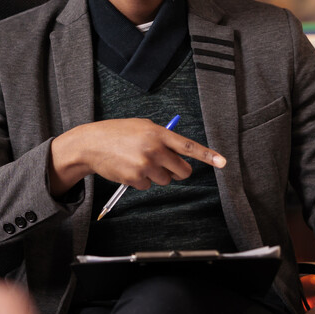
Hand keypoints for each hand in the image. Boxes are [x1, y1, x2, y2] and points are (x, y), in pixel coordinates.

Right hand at [49, 118, 225, 195]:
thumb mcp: (142, 127)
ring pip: (165, 180)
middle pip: (182, 171)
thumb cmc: (117, 134)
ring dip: (156, 175)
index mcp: (158, 133)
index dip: (208, 155)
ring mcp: (145, 165)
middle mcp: (154, 149)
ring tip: (138, 162)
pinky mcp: (135, 178)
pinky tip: (128, 169)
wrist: (91, 144)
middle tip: (165, 166)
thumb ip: (161, 138)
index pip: (188, 146)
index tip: (223, 163)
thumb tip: (181, 154)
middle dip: (178, 172)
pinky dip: (140, 181)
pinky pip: (148, 186)